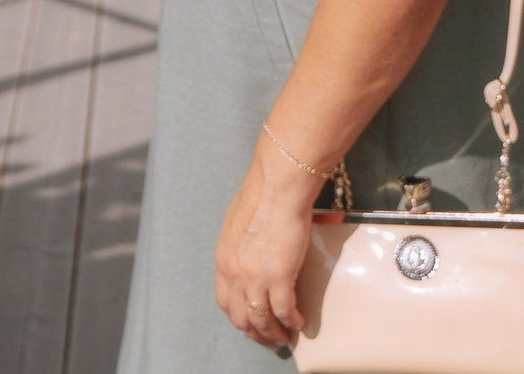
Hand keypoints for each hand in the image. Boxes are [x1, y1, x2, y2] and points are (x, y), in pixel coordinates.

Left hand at [213, 137, 323, 347]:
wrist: (279, 185)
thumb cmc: (263, 196)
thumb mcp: (239, 225)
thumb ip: (241, 247)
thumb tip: (251, 256)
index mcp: (223, 259)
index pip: (225, 301)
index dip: (239, 318)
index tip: (250, 325)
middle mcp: (234, 272)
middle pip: (240, 317)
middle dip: (256, 333)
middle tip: (269, 338)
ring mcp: (255, 277)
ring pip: (262, 320)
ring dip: (274, 334)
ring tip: (285, 337)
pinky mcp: (279, 276)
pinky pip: (285, 311)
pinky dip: (292, 322)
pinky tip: (299, 323)